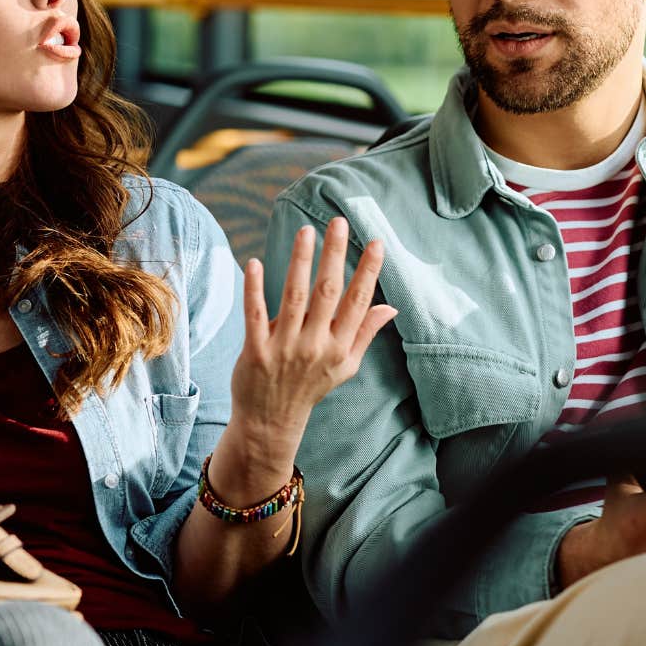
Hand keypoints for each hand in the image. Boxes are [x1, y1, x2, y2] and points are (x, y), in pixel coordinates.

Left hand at [221, 219, 395, 490]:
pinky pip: (255, 315)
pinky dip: (255, 289)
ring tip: (306, 232)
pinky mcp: (255, 352)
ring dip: (300, 262)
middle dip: (335, 255)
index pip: (358, 302)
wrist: (271, 422)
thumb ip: (365, 334)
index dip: (368, 272)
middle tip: (338, 222)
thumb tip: (391, 308)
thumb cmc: (310, 388)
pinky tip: (255, 263)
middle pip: (328, 293)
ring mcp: (285, 348)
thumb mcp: (345, 366)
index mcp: (340, 348)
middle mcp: (316, 345)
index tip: (377, 243)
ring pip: (294, 297)